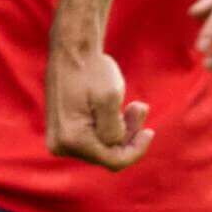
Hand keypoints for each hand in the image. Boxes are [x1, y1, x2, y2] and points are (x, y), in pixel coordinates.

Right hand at [48, 40, 153, 168]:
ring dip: (122, 128)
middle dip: (129, 134)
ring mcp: (61, 140)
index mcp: (71, 140)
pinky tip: (120, 107)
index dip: (137, 149)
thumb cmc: (92, 70)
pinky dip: (110, 125)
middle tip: (140, 106)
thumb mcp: (110, 98)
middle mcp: (61, 145)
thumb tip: (114, 145)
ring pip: (103, 146)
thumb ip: (115, 129)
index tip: (150, 131)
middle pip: (108, 154)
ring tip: (135, 105)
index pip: (114, 161)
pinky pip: (95, 138)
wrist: (72, 50)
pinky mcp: (65, 132)